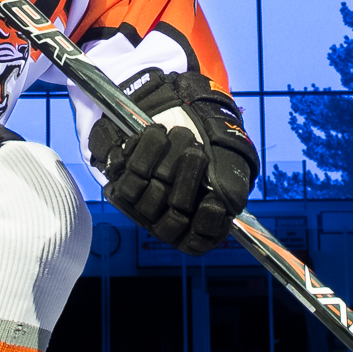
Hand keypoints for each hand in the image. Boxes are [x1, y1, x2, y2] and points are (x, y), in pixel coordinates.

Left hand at [88, 69, 257, 254]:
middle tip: (197, 153)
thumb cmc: (211, 145)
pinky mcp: (120, 175)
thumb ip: (232, 188)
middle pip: (170, 220)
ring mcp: (139, 200)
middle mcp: (163, 217)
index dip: (206, 226)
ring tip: (181, 135)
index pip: (196, 242)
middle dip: (187, 183)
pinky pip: (127, 172)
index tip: (215, 202)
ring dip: (168, 162)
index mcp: (191, 223)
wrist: (182, 109)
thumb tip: (226, 204)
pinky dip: (144, 150)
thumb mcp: (232, 165)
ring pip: (148, 198)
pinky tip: (157, 134)